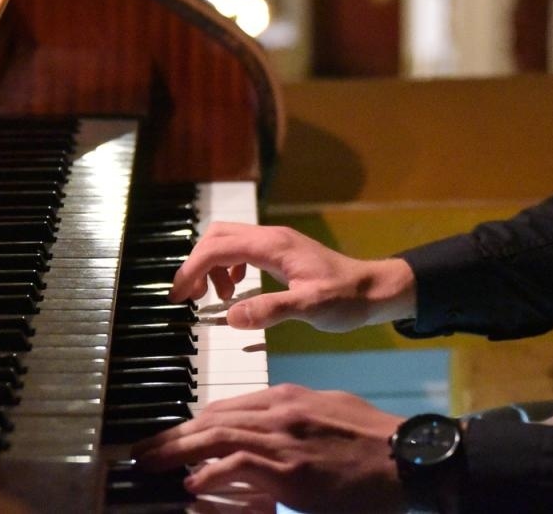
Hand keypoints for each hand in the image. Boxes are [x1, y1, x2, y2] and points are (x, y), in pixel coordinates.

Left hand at [132, 384, 406, 511]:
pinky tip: (192, 484)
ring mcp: (284, 440)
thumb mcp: (333, 409)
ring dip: (179, 452)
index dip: (195, 422)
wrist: (405, 456)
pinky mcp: (290, 471)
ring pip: (218, 436)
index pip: (229, 406)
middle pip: (214, 418)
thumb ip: (299, 413)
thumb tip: (274, 423)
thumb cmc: (375, 437)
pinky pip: (238, 465)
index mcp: (290, 398)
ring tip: (152, 464)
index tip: (175, 435)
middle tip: (145, 451)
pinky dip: (211, 474)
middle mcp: (281, 412)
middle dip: (175, 436)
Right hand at [169, 222, 415, 331]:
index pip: (218, 248)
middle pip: (217, 236)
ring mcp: (275, 243)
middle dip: (196, 264)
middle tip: (188, 298)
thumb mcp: (310, 308)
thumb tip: (230, 316)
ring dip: (212, 266)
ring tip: (216, 298)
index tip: (178, 296)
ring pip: (227, 242)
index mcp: (273, 246)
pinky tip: (236, 291)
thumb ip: (271, 310)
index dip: (192, 269)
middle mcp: (271, 237)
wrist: (374, 290)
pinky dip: (228, 268)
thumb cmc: (346, 299)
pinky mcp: (280, 253)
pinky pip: (241, 251)